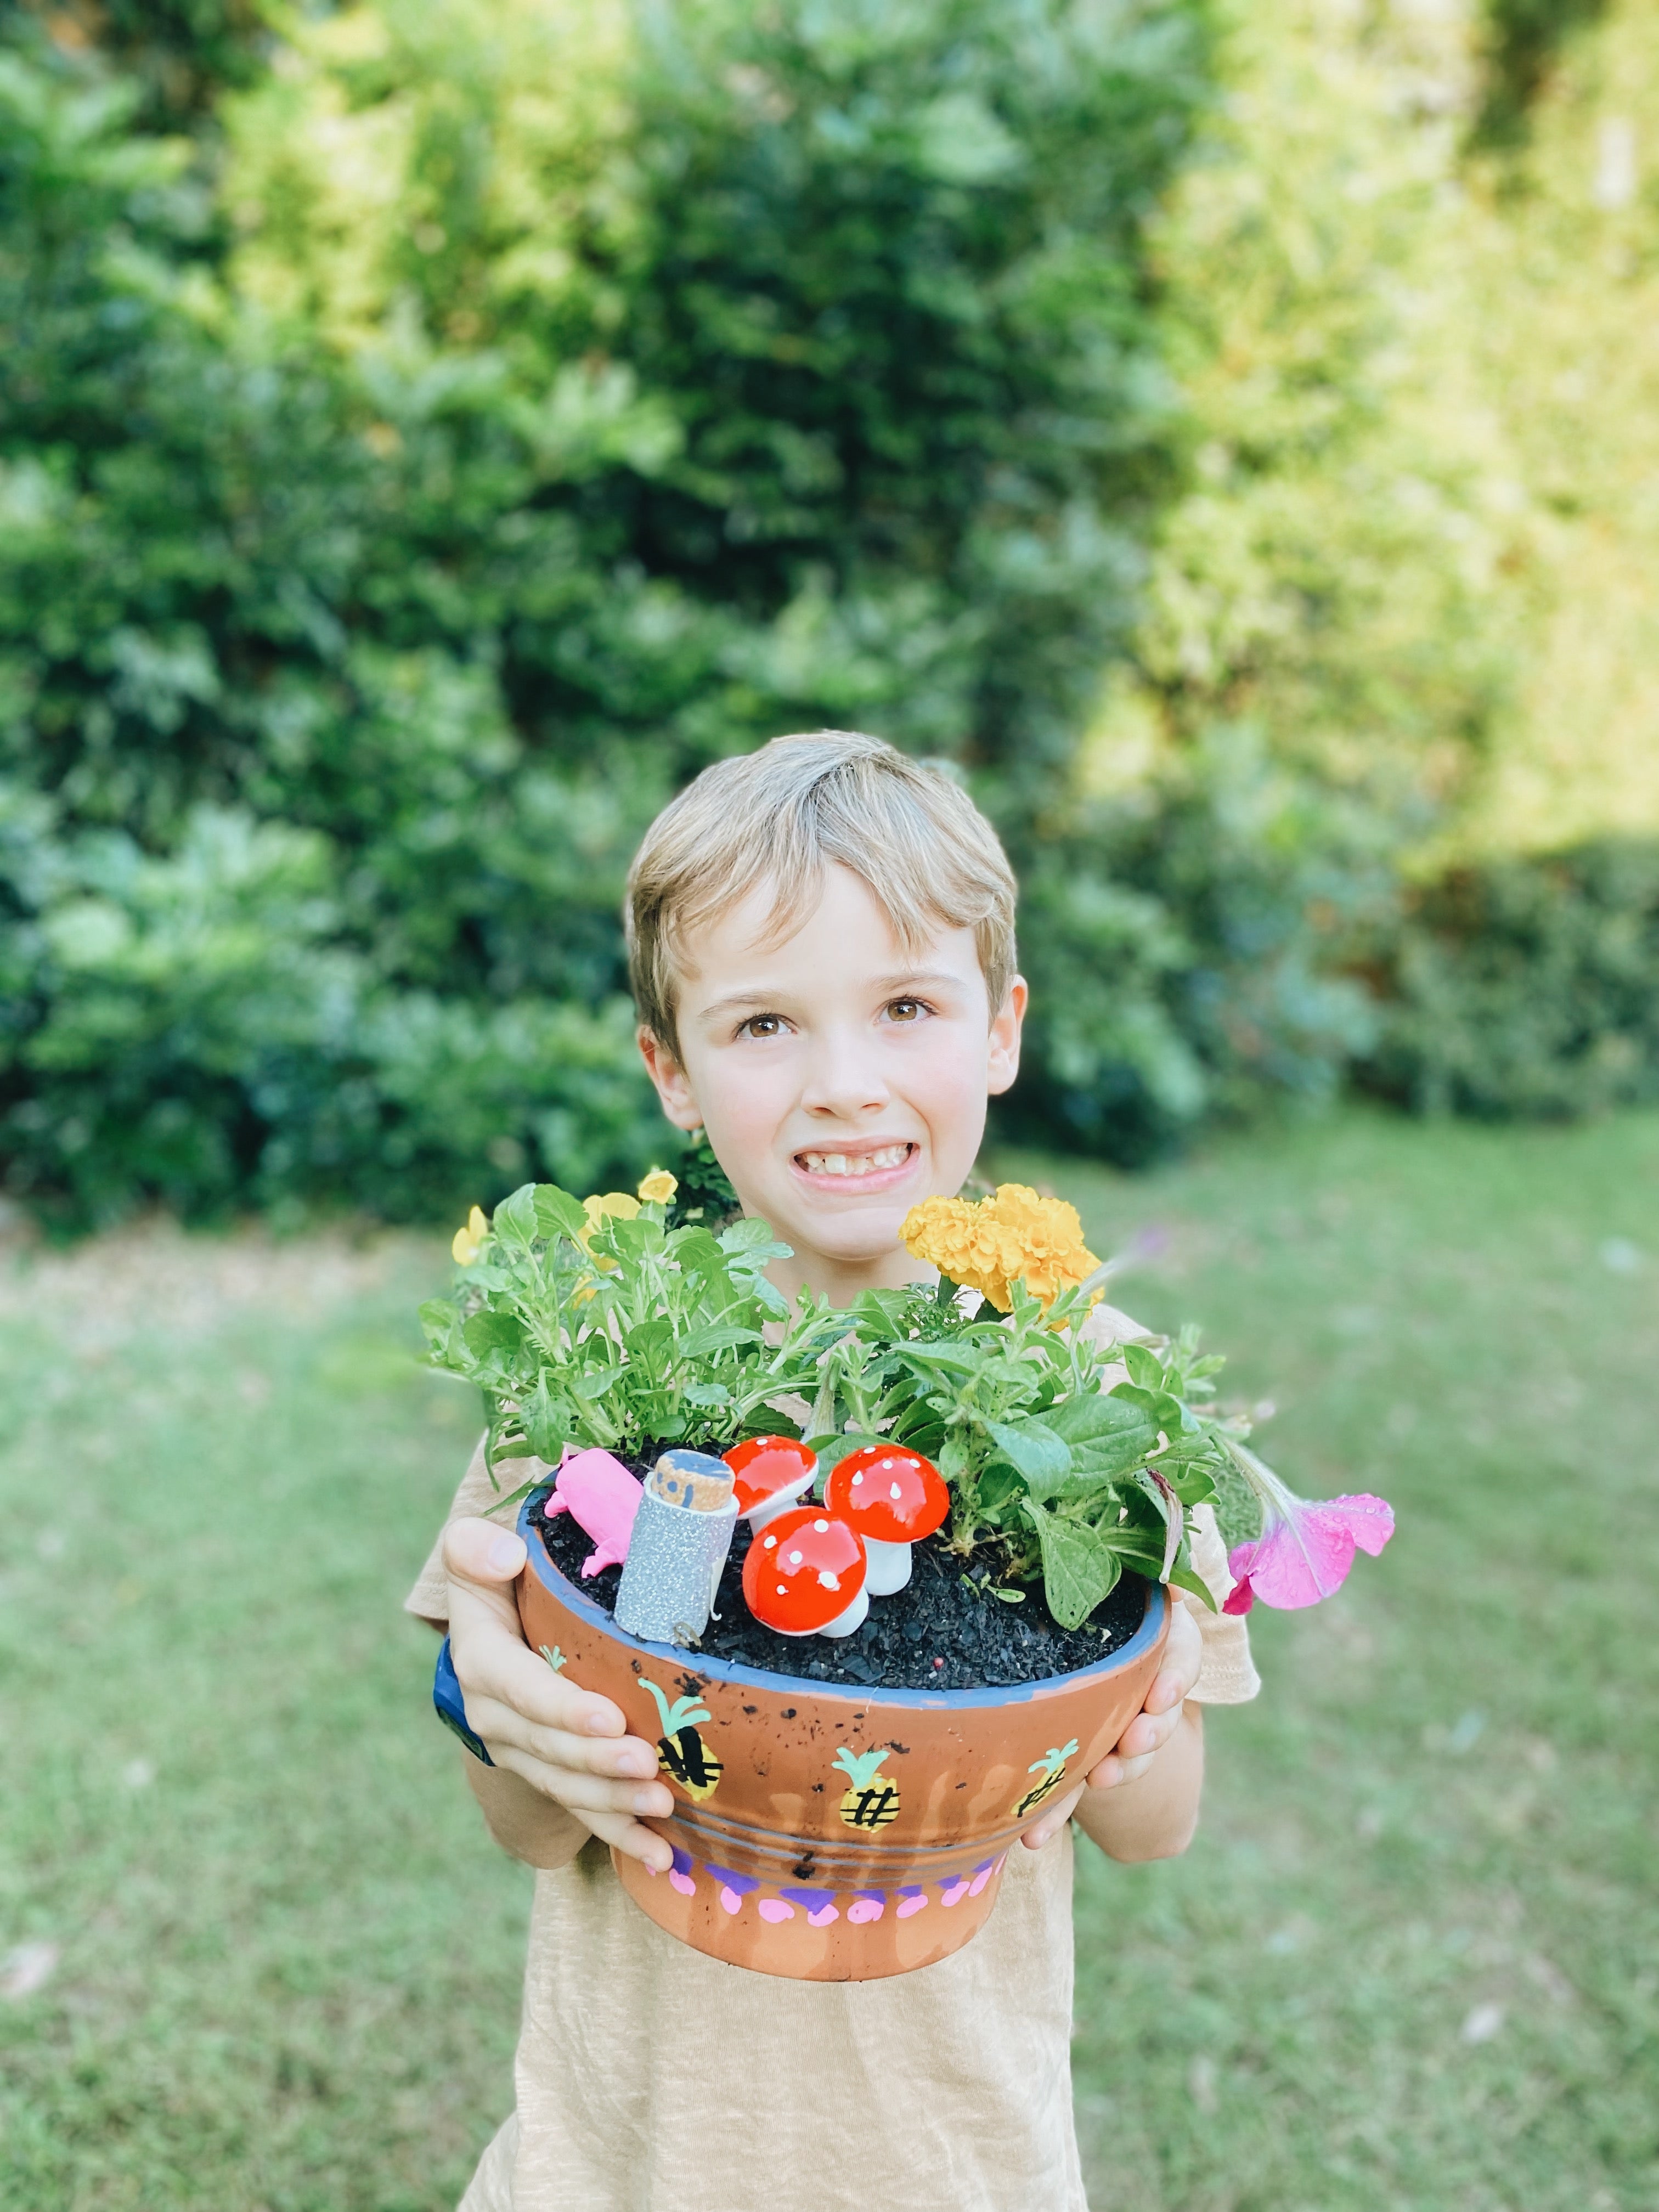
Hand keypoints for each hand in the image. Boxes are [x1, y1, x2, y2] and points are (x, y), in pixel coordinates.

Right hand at [443, 1517, 673, 1871]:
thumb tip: (504, 1554)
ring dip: (614, 1802)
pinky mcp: (547, 1773)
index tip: (610, 1717)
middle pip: (549, 1747)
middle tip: (649, 1765)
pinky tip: (660, 1852)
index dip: (563, 1709)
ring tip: (663, 1806)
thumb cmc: (499, 1582)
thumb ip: (476, 1550)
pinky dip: (620, 1834)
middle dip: (599, 1761)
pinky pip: (582, 1809)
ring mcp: (521, 1752)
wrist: (493, 1629)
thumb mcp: (476, 1557)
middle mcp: (495, 1716)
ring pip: (567, 1785)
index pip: (520, 1689)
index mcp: (482, 1660)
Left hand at [1022, 1596, 1203, 1849]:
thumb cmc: (1082, 1608)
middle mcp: (1146, 1684)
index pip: (1182, 1652)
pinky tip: (1030, 1834)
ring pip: (1130, 1755)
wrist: (1067, 1652)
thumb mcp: (1105, 1590)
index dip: (1175, 1676)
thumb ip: (1113, 1583)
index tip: (1161, 1697)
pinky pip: (1076, 1786)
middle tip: (1131, 1748)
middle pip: (1161, 1712)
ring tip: (1095, 1783)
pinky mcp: (1089, 1761)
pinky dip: (1055, 1811)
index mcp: (1155, 1634)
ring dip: (1115, 1773)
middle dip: (1149, 1734)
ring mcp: (1122, 1727)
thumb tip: (1116, 1564)